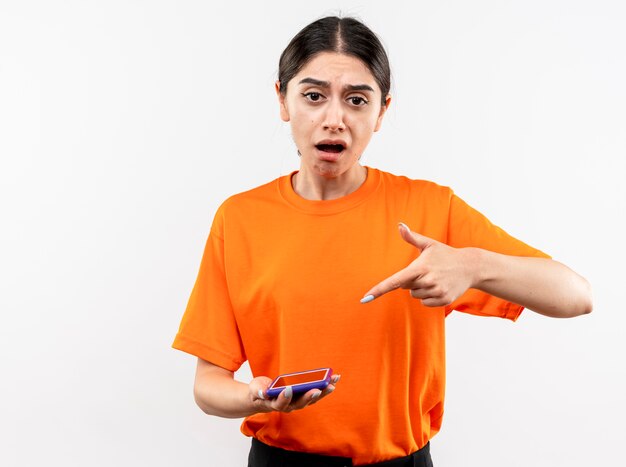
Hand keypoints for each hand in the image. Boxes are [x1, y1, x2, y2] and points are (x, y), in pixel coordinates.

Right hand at [248, 374, 339, 413]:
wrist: (263, 397)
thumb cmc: (258, 392)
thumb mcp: (255, 389)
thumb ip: (258, 391)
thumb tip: (264, 392)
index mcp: (275, 404)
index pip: (280, 403)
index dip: (284, 398)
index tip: (288, 389)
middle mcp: (289, 406)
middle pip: (300, 403)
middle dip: (309, 396)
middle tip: (317, 389)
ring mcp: (298, 402)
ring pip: (311, 398)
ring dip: (323, 391)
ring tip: (332, 382)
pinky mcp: (304, 396)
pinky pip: (316, 392)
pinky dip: (324, 386)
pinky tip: (333, 379)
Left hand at [361, 223, 476, 306]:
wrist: (470, 266)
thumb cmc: (445, 254)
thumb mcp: (429, 244)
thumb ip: (412, 237)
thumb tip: (400, 225)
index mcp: (420, 267)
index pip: (395, 281)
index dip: (379, 289)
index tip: (365, 298)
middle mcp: (427, 281)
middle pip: (405, 288)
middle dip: (412, 280)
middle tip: (428, 271)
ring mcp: (436, 291)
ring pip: (415, 295)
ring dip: (421, 289)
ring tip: (435, 278)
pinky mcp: (443, 300)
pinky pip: (425, 303)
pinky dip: (429, 297)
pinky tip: (440, 287)